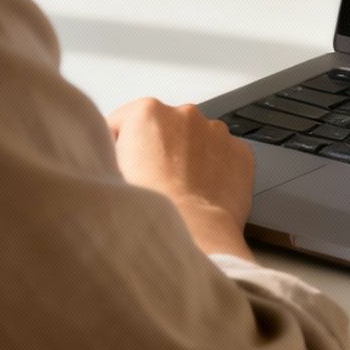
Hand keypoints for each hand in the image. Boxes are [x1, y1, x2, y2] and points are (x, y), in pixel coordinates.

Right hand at [108, 98, 255, 259]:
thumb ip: (111, 156)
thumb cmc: (148, 212)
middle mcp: (184, 114)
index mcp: (147, 113)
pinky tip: (203, 193)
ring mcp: (216, 132)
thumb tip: (115, 158)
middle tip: (152, 183)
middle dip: (157, 150)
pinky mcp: (241, 152)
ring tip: (180, 192)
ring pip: (197, 140)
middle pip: (164, 128)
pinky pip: (224, 155)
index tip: (120, 163)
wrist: (192, 237)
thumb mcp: (109, 176)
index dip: (117, 147)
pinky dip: (216, 169)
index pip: (124, 122)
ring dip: (189, 157)